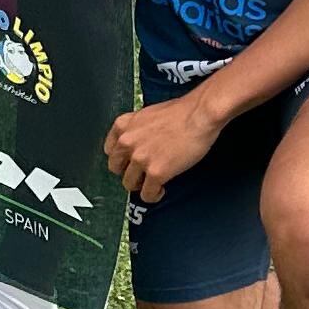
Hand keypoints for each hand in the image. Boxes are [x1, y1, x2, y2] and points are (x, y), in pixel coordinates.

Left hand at [106, 83, 223, 203]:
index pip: (110, 150)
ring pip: (129, 184)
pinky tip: (161, 189)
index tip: (130, 162)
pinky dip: (154, 195)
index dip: (122, 158)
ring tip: (154, 182)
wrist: (199, 115)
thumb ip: (137, 129)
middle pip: (116, 169)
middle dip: (129, 172)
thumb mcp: (148, 114)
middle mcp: (127, 142)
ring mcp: (140, 158)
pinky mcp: (155, 172)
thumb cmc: (181, 112)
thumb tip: (138, 144)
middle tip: (142, 174)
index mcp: (123, 125)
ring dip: (141, 185)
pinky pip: (147, 194)